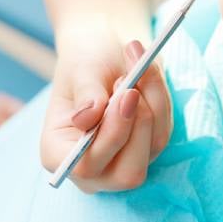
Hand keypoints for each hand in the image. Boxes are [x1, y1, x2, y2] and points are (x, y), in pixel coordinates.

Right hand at [40, 36, 171, 192]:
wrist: (106, 48)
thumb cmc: (87, 59)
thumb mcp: (81, 68)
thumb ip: (86, 93)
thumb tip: (86, 119)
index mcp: (58, 153)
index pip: (87, 166)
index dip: (112, 135)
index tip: (127, 94)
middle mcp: (92, 165)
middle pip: (128, 173)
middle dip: (139, 124)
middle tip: (135, 82)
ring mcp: (123, 159)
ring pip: (153, 145)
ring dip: (153, 100)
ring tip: (138, 65)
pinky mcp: (149, 145)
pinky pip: (164, 128)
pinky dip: (161, 97)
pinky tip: (147, 72)